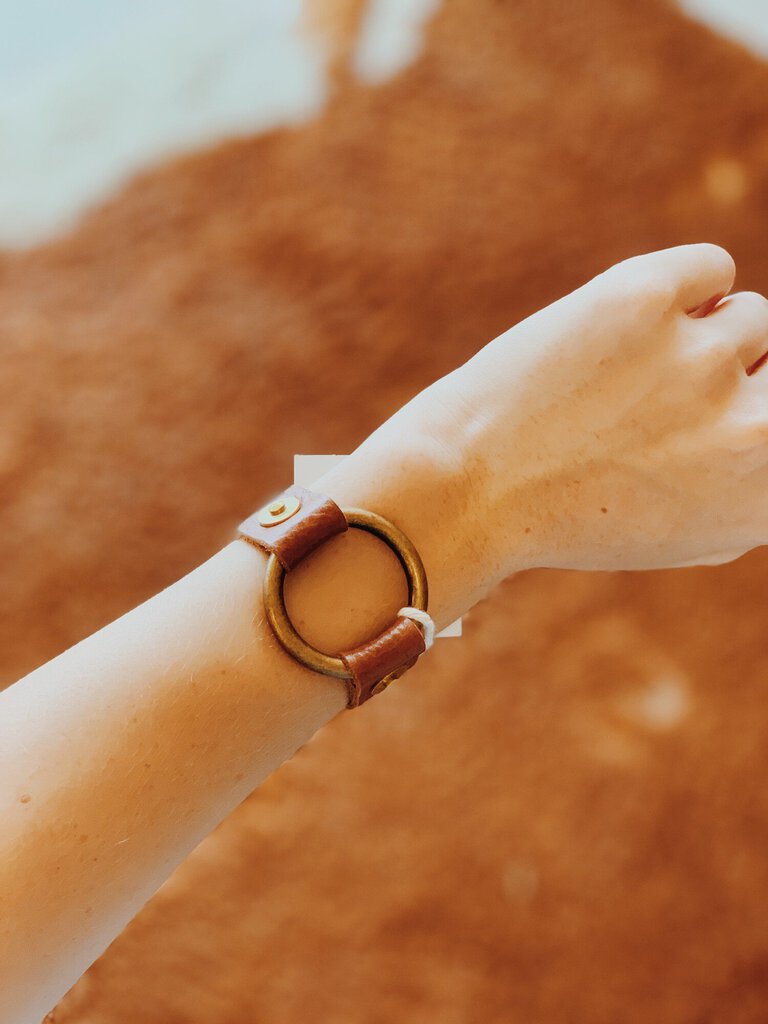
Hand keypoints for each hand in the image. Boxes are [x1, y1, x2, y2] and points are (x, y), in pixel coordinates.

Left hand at [402, 244, 767, 576]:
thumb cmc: (574, 517)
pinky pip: (709, 268)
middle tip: (667, 400)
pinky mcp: (645, 297)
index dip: (757, 406)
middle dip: (746, 374)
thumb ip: (759, 490)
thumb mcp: (689, 535)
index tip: (728, 408)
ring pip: (750, 317)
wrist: (470, 488)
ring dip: (700, 337)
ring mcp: (703, 358)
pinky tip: (629, 324)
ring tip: (629, 374)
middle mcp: (755, 430)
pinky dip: (680, 288)